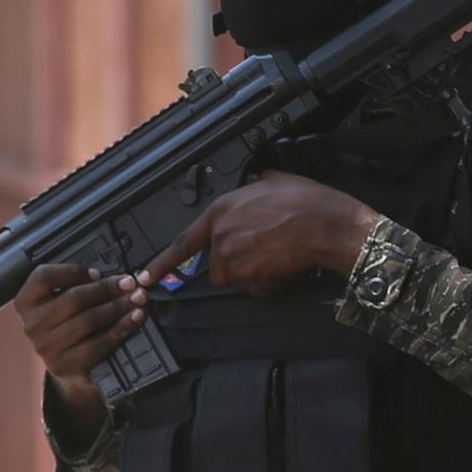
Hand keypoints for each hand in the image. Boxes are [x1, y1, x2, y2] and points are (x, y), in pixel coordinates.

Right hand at [9, 263, 143, 379]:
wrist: (68, 367)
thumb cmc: (67, 326)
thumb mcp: (60, 303)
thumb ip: (75, 286)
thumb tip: (113, 276)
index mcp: (26, 302)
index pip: (43, 277)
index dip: (73, 271)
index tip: (97, 272)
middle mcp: (32, 325)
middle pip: (73, 298)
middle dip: (106, 288)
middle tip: (129, 283)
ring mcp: (47, 347)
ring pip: (89, 320)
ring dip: (118, 307)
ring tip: (136, 299)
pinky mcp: (65, 365)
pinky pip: (99, 343)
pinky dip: (121, 329)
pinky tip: (134, 319)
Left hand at [144, 175, 381, 296]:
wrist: (325, 224)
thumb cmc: (305, 202)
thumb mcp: (272, 181)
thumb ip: (253, 190)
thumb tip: (256, 188)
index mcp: (220, 212)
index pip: (182, 244)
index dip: (162, 263)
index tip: (146, 277)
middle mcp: (221, 237)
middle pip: (217, 269)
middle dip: (237, 267)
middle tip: (264, 253)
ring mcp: (234, 260)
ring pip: (237, 281)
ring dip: (255, 276)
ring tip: (278, 257)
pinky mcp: (251, 279)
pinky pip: (257, 291)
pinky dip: (271, 285)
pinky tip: (286, 266)